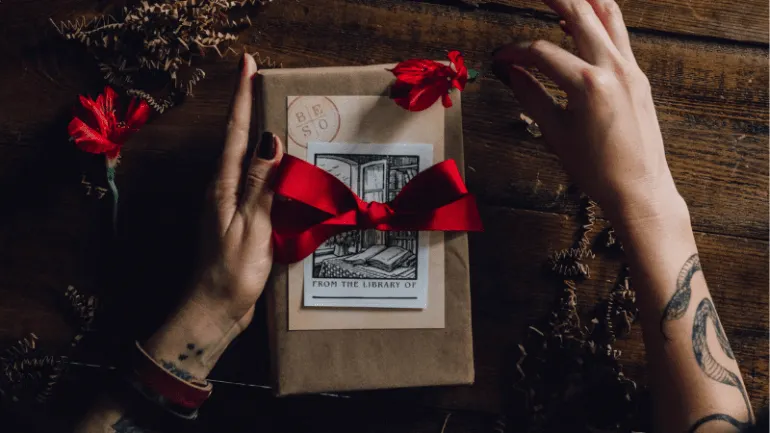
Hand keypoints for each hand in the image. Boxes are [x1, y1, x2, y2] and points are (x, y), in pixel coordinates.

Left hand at [195, 53, 282, 328]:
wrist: (213, 310)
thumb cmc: (231, 273)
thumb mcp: (250, 226)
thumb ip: (260, 183)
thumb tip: (269, 139)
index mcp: (223, 186)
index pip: (236, 132)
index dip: (242, 96)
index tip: (247, 64)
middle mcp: (223, 189)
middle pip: (238, 139)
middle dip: (250, 107)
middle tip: (264, 81)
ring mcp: (229, 205)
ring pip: (248, 161)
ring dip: (261, 137)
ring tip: (280, 116)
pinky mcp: (240, 220)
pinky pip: (256, 184)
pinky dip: (271, 169)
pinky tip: (285, 173)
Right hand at [493, 0, 684, 222]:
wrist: (640, 189)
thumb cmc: (599, 170)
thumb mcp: (556, 133)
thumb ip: (531, 96)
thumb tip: (511, 73)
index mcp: (589, 85)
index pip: (542, 53)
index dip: (515, 52)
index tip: (500, 58)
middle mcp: (613, 68)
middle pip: (580, 14)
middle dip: (555, 0)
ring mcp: (630, 69)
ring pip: (607, 15)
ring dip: (583, 0)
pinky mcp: (637, 75)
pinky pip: (619, 34)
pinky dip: (600, 20)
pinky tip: (585, 20)